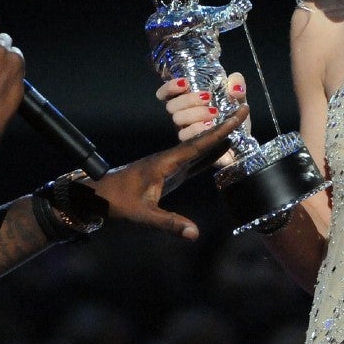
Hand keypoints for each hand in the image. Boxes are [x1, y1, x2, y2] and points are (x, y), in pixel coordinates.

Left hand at [88, 106, 247, 240]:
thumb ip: (169, 223)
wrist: (99, 195)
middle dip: (224, 125)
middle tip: (244, 109)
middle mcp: (169, 158)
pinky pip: (194, 159)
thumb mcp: (143, 215)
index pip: (198, 144)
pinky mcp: (168, 172)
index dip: (219, 131)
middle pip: (202, 140)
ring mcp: (169, 164)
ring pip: (199, 147)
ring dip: (218, 137)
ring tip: (239, 125)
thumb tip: (195, 233)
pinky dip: (209, 153)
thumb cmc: (118, 202)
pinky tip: (220, 150)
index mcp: (165, 162)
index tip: (236, 115)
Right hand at [155, 73, 248, 165]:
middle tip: (208, 97)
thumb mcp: (238, 96)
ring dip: (195, 113)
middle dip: (188, 99)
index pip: (166, 93)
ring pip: (177, 119)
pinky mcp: (191, 144)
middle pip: (171, 106)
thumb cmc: (233, 115)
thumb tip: (235, 87)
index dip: (169, 87)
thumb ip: (237, 84)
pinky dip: (197, 128)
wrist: (243, 139)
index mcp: (188, 99)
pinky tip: (211, 126)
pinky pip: (186, 136)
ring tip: (215, 112)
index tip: (185, 83)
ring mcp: (185, 129)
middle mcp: (183, 114)